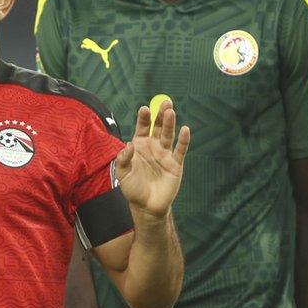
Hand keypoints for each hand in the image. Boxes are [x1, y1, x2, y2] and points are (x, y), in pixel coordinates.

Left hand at [114, 100, 190, 219]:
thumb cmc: (132, 188)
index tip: (144, 108)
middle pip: (158, 128)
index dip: (143, 118)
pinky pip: (180, 150)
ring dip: (170, 124)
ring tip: (171, 111)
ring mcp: (165, 154)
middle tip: (165, 102)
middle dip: (160, 115)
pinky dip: (183, 140)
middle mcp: (153, 147)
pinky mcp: (176, 164)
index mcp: (139, 146)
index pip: (142, 128)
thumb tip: (128, 144)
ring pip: (169, 136)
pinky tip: (185, 129)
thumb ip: (123, 159)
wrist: (146, 206)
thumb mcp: (122, 173)